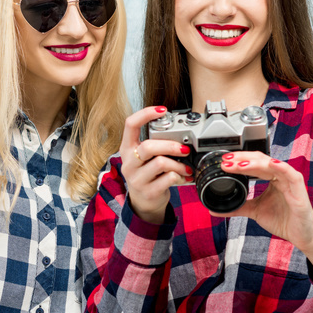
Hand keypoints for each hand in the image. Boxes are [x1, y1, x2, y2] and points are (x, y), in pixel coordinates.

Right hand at [120, 106, 192, 223]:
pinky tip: (182, 177)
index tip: (162, 110)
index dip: (146, 114)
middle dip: (171, 146)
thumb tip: (181, 132)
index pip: (130, 124)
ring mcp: (136, 178)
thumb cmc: (148, 174)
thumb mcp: (145, 157)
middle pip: (148, 146)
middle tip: (184, 149)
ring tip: (186, 167)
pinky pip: (168, 179)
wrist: (143, 202)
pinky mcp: (148, 191)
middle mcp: (128, 162)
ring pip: (161, 163)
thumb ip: (155, 144)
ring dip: (179, 164)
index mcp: (127, 148)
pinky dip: (179, 176)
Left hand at [214, 152, 312, 278]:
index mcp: (271, 178)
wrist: (300, 235)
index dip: (238, 161)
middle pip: (260, 160)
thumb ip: (237, 208)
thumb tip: (214, 210)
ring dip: (256, 163)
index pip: (253, 164)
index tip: (224, 162)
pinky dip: (281, 167)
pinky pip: (291, 175)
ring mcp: (290, 181)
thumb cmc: (283, 220)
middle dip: (242, 159)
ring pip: (272, 165)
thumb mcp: (255, 211)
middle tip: (226, 161)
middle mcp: (280, 176)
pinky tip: (271, 164)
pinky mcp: (299, 190)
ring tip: (240, 164)